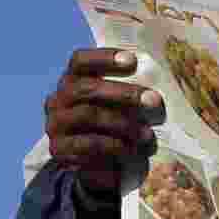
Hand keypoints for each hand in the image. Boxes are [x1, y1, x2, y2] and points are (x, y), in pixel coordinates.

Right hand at [45, 48, 163, 195]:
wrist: (92, 160)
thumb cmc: (112, 120)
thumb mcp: (117, 102)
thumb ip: (129, 86)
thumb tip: (162, 75)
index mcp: (72, 80)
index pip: (80, 60)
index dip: (104, 58)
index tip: (133, 60)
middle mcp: (58, 99)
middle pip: (86, 88)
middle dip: (123, 93)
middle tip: (154, 100)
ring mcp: (56, 124)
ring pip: (88, 115)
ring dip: (123, 123)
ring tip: (148, 134)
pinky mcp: (59, 150)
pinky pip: (87, 144)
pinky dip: (113, 145)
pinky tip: (132, 149)